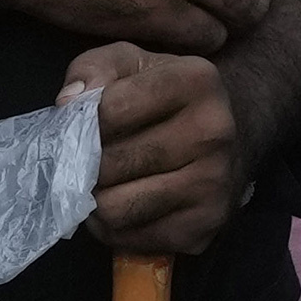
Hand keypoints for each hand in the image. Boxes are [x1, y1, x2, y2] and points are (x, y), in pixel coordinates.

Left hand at [74, 45, 246, 255]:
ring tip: (101, 184)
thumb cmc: (166, 95)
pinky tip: (123, 204)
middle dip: (85, 165)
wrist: (232, 133)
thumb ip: (93, 69)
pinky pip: (129, 238)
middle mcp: (214, 132)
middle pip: (110, 164)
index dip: (82, 122)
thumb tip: (67, 104)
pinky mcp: (205, 226)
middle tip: (85, 160)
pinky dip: (112, 227)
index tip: (84, 125)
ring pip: (115, 208)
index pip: (109, 110)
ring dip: (95, 200)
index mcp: (196, 81)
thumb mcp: (131, 63)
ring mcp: (213, 184)